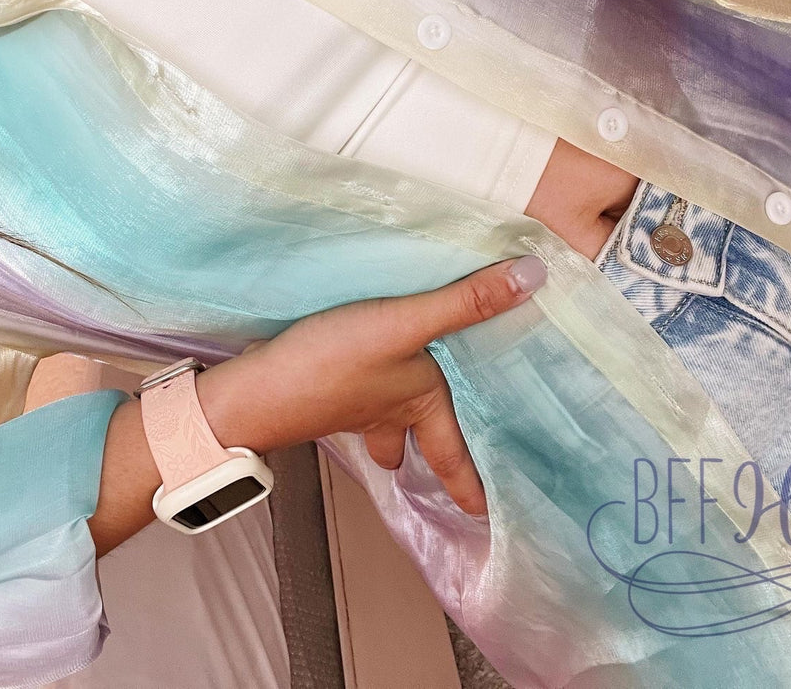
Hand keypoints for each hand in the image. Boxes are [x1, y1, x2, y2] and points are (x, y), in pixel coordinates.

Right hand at [199, 255, 546, 515]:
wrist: (255, 387)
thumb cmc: (334, 365)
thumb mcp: (404, 327)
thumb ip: (464, 303)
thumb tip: (535, 278)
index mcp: (417, 405)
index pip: (453, 454)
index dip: (469, 484)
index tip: (482, 512)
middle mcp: (385, 411)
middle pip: (408, 441)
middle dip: (420, 452)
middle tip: (428, 467)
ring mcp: (347, 403)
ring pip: (376, 423)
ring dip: (386, 426)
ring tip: (393, 419)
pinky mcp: (317, 384)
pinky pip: (349, 396)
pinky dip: (356, 391)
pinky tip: (352, 369)